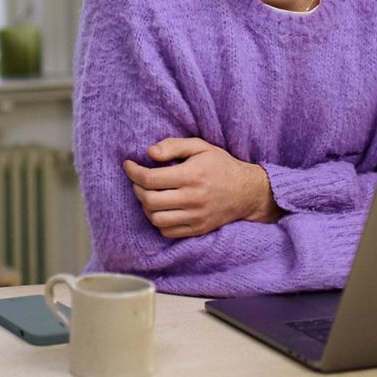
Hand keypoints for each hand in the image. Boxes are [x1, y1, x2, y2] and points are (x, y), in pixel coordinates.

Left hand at [123, 138, 282, 238]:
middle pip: (149, 200)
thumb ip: (174, 145)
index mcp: (192, 175)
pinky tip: (161, 208)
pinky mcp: (198, 230)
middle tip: (138, 180)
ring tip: (149, 194)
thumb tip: (149, 153)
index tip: (129, 165)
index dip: (134, 172)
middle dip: (136, 188)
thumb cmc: (221, 165)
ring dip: (146, 206)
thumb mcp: (201, 146)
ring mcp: (195, 217)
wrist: (248, 192)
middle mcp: (193, 198)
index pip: (151, 179)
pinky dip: (158, 221)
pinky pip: (167, 231)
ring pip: (156, 218)